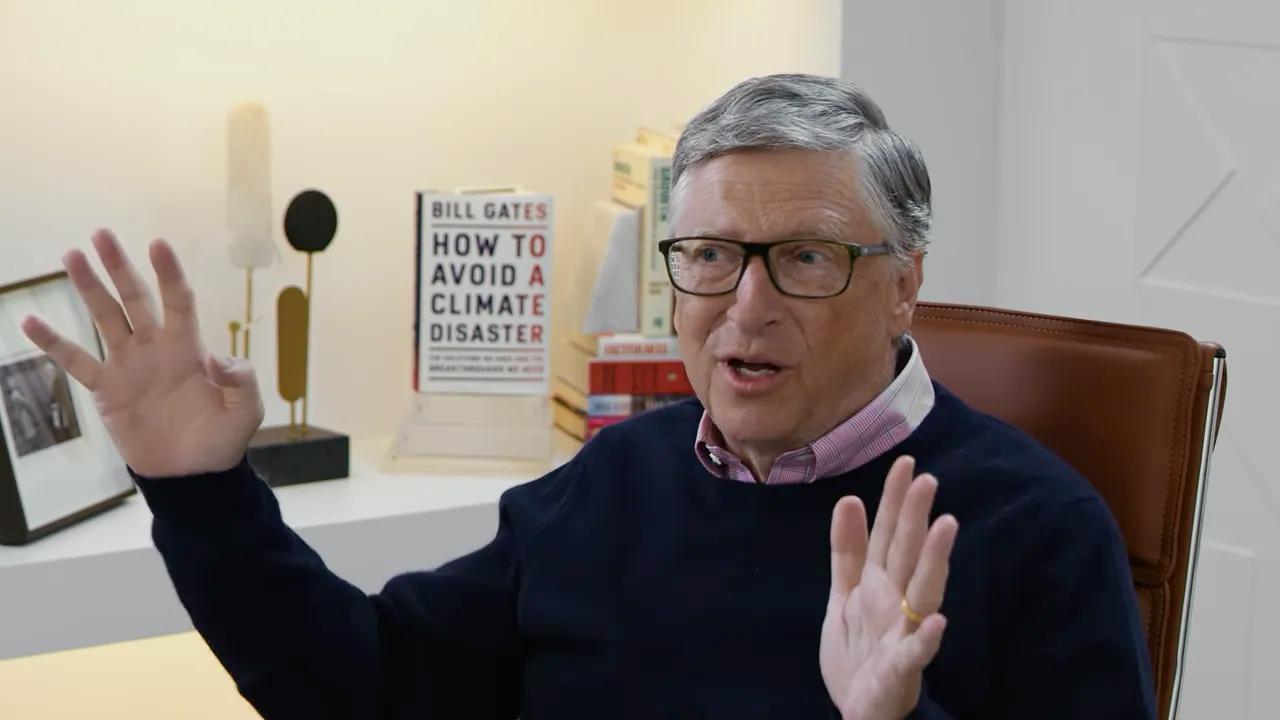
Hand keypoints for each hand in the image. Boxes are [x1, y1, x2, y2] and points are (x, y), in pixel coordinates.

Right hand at [21, 229, 263, 476]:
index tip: (158, 244)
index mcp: (190, 346)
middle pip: (135, 298)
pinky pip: (76, 361)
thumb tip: (216, 357)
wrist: (192, 473)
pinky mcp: (107, 388)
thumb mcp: (246, 411)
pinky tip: (31, 321)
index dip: (169, 273)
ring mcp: (129, 364)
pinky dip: (54, 343)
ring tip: (71, 255)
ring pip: (105, 318)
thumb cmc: (222, 438)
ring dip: (89, 288)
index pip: (179, 300)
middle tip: (101, 234)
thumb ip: (240, 380)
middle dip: (119, 266)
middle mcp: (156, 347)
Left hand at [820, 456, 958, 719]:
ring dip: (934, 561)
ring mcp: (902, 634)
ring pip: (923, 592)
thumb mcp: (844, 595)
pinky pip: (917, 651)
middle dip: (916, 517)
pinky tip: (938, 620)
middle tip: (927, 479)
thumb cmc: (858, 652)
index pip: (889, 534)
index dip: (895, 500)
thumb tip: (849, 499)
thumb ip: (847, 552)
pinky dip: (927, 637)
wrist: (858, 710)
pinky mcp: (900, 669)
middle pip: (907, 554)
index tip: (905, 462)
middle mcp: (897, 603)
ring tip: (945, 526)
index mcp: (880, 584)